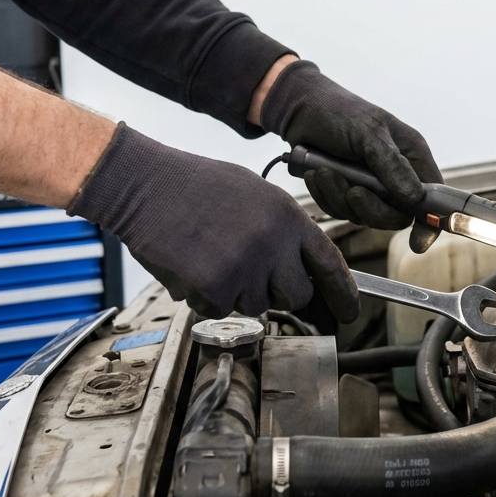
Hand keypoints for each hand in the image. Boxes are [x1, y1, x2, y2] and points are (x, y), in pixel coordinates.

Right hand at [69, 124, 358, 321]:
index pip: (330, 262)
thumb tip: (300, 264)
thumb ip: (283, 229)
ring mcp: (247, 266)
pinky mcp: (216, 285)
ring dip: (235, 292)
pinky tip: (191, 267)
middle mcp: (274, 242)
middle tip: (252, 276)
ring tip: (210, 255)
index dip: (343, 292)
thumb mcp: (255, 194)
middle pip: (296, 296)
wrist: (146, 185)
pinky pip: (219, 309)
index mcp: (289, 216)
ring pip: (254, 304)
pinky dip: (205, 297)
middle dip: (278, 294)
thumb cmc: (195, 186)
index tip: (349, 312)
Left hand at [258, 60, 441, 230]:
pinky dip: (326, 197)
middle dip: (370, 209)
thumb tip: (415, 198)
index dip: (429, 222)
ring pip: (364, 216)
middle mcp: (395, 175)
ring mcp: (370, 186)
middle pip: (395, 216)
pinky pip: (340, 211)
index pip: (433, 197)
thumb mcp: (369, 133)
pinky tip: (316, 175)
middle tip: (352, 191)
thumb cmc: (339, 111)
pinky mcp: (345, 191)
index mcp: (412, 157)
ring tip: (324, 172)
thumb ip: (392, 165)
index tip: (417, 242)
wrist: (300, 108)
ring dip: (340, 199)